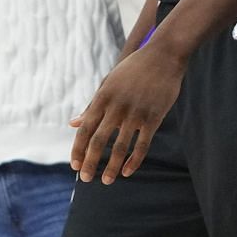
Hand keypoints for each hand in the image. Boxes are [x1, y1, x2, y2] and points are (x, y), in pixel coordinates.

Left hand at [71, 43, 185, 182]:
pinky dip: (134, 160)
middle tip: (85, 178)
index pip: (86, 128)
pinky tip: (127, 171)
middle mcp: (117, 106)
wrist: (163, 56)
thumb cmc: (133, 69)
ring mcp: (135, 112)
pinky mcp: (153, 117)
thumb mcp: (108, 83)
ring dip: (111, 166)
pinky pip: (142, 144)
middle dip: (90, 162)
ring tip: (106, 181)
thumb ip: (92, 105)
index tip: (74, 165)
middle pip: (99, 140)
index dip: (79, 148)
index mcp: (103, 97)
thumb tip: (73, 124)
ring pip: (120, 146)